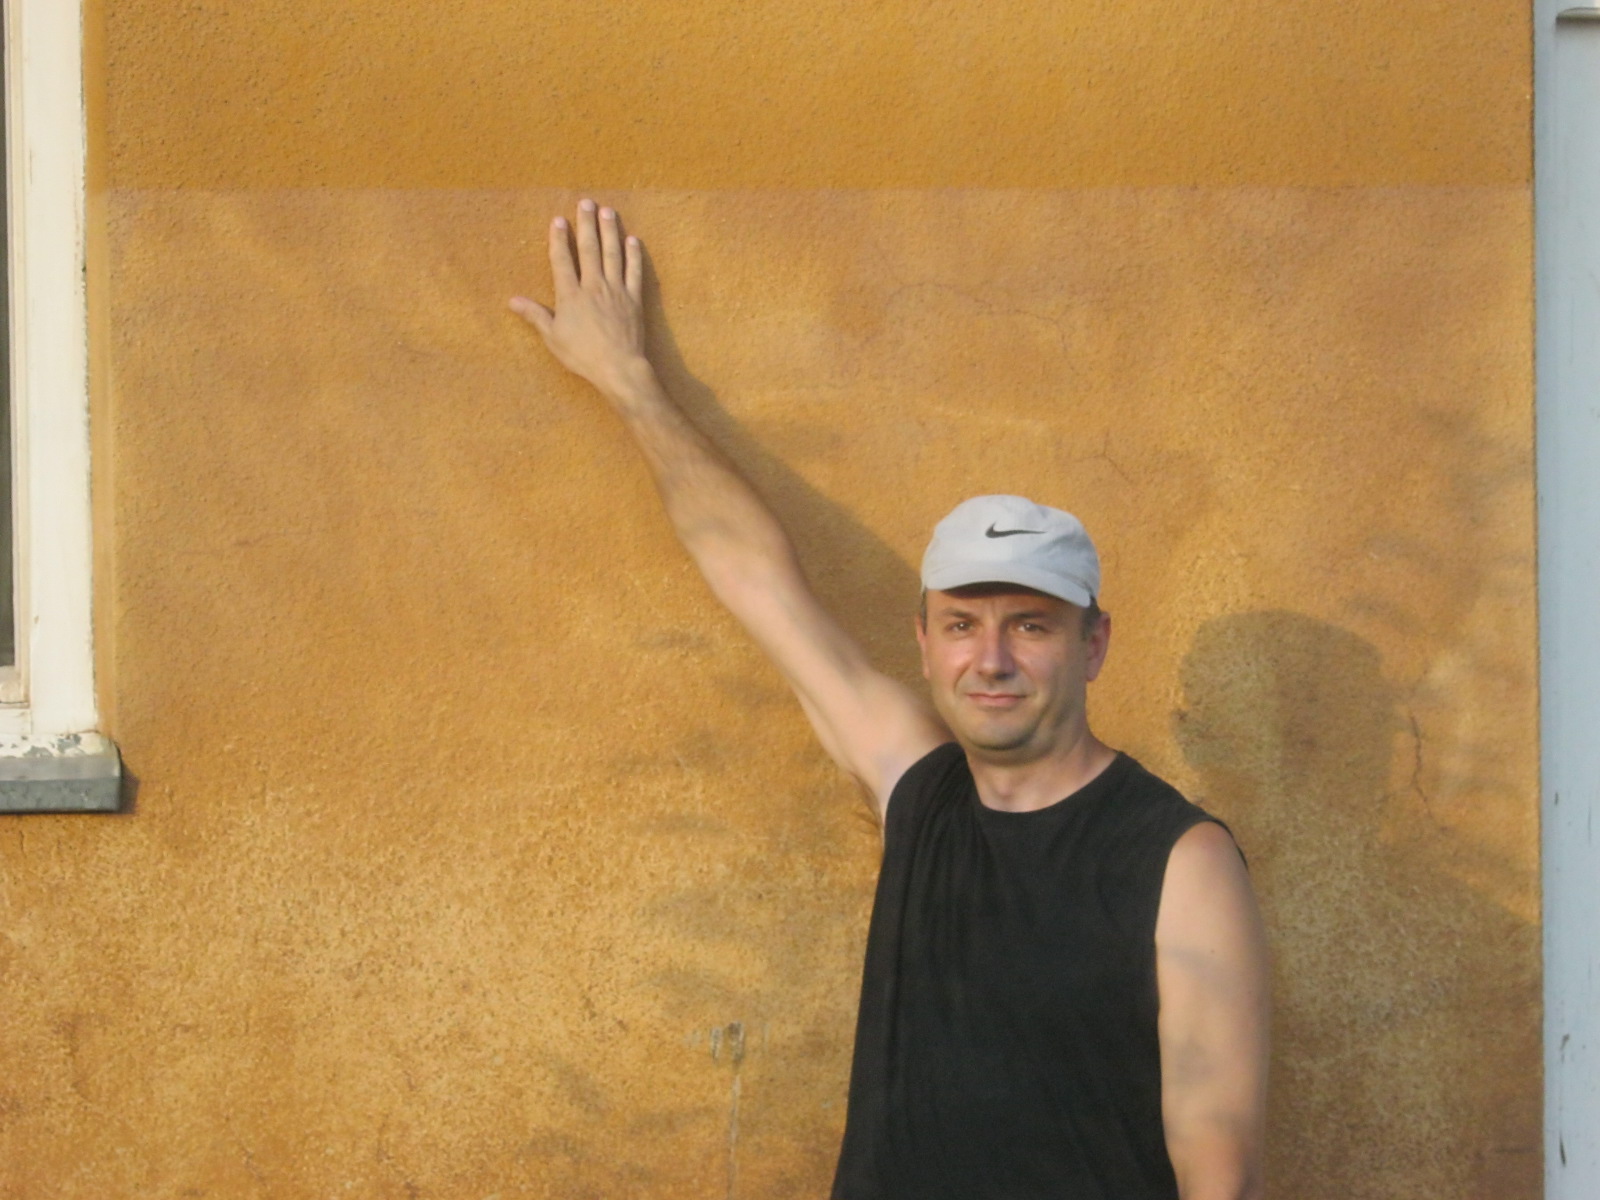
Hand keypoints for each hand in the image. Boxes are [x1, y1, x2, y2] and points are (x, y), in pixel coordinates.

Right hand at [511, 199, 646, 396]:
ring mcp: (615, 291)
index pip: (562, 260)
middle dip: (586, 224)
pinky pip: (635, 272)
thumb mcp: (553, 337)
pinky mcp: (634, 299)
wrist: (618, 367)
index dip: (559, 239)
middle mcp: (593, 286)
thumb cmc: (582, 355)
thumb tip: (513, 300)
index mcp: (570, 295)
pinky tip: (633, 240)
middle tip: (586, 203)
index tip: (558, 220)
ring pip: (612, 254)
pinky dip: (634, 255)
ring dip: (610, 231)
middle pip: (588, 249)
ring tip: (608, 212)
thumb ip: (535, 315)